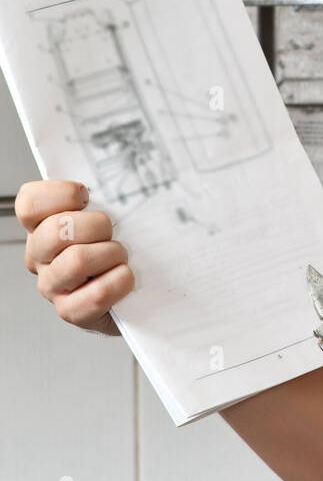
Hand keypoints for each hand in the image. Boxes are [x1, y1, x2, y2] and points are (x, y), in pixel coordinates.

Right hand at [15, 180, 133, 336]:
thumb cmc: (119, 251)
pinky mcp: (72, 311)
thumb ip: (104, 196)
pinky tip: (125, 277)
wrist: (135, 296)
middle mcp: (41, 256)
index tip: (87, 196)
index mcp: (42, 227)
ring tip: (120, 257)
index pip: (30, 202)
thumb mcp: (110, 216)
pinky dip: (120, 281)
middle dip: (97, 225)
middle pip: (57, 229)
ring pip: (77, 260)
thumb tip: (125, 169)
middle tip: (112, 232)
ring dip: (111, 254)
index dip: (61, 194)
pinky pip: (97, 293)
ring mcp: (53, 286)